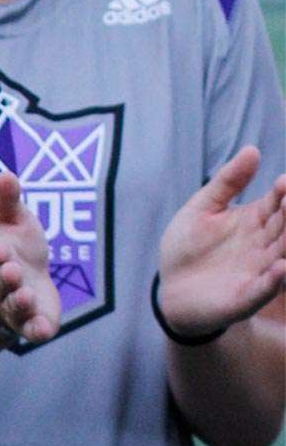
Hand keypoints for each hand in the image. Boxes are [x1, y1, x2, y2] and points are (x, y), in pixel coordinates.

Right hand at [0, 172, 61, 344]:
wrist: (25, 277)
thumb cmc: (16, 246)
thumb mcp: (11, 219)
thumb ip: (8, 199)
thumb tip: (6, 173)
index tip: (1, 249)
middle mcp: (1, 283)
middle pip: (0, 282)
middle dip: (6, 277)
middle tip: (14, 271)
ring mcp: (15, 305)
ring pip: (14, 306)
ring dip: (19, 301)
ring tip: (26, 295)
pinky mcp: (33, 322)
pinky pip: (32, 330)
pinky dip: (35, 331)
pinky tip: (42, 330)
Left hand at [158, 146, 285, 337]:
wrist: (171, 288)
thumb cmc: (188, 246)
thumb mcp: (202, 208)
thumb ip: (226, 182)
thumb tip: (253, 149)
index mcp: (254, 221)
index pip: (276, 203)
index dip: (283, 193)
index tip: (284, 181)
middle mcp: (264, 245)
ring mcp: (259, 271)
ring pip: (284, 256)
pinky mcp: (248, 296)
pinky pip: (266, 288)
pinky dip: (275, 280)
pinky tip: (280, 268)